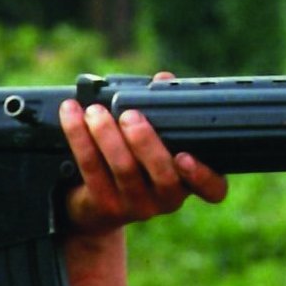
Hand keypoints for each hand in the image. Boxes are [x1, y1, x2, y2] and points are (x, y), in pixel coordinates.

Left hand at [58, 73, 228, 237]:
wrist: (97, 206)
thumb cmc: (135, 162)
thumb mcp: (155, 139)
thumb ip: (163, 110)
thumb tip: (164, 79)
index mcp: (187, 180)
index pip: (213, 189)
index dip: (203, 176)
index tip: (185, 156)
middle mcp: (167, 198)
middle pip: (162, 174)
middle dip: (145, 141)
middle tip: (129, 115)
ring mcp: (136, 206)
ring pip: (124, 170)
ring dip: (107, 135)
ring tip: (94, 111)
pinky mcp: (104, 205)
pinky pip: (91, 169)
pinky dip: (79, 138)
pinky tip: (72, 115)